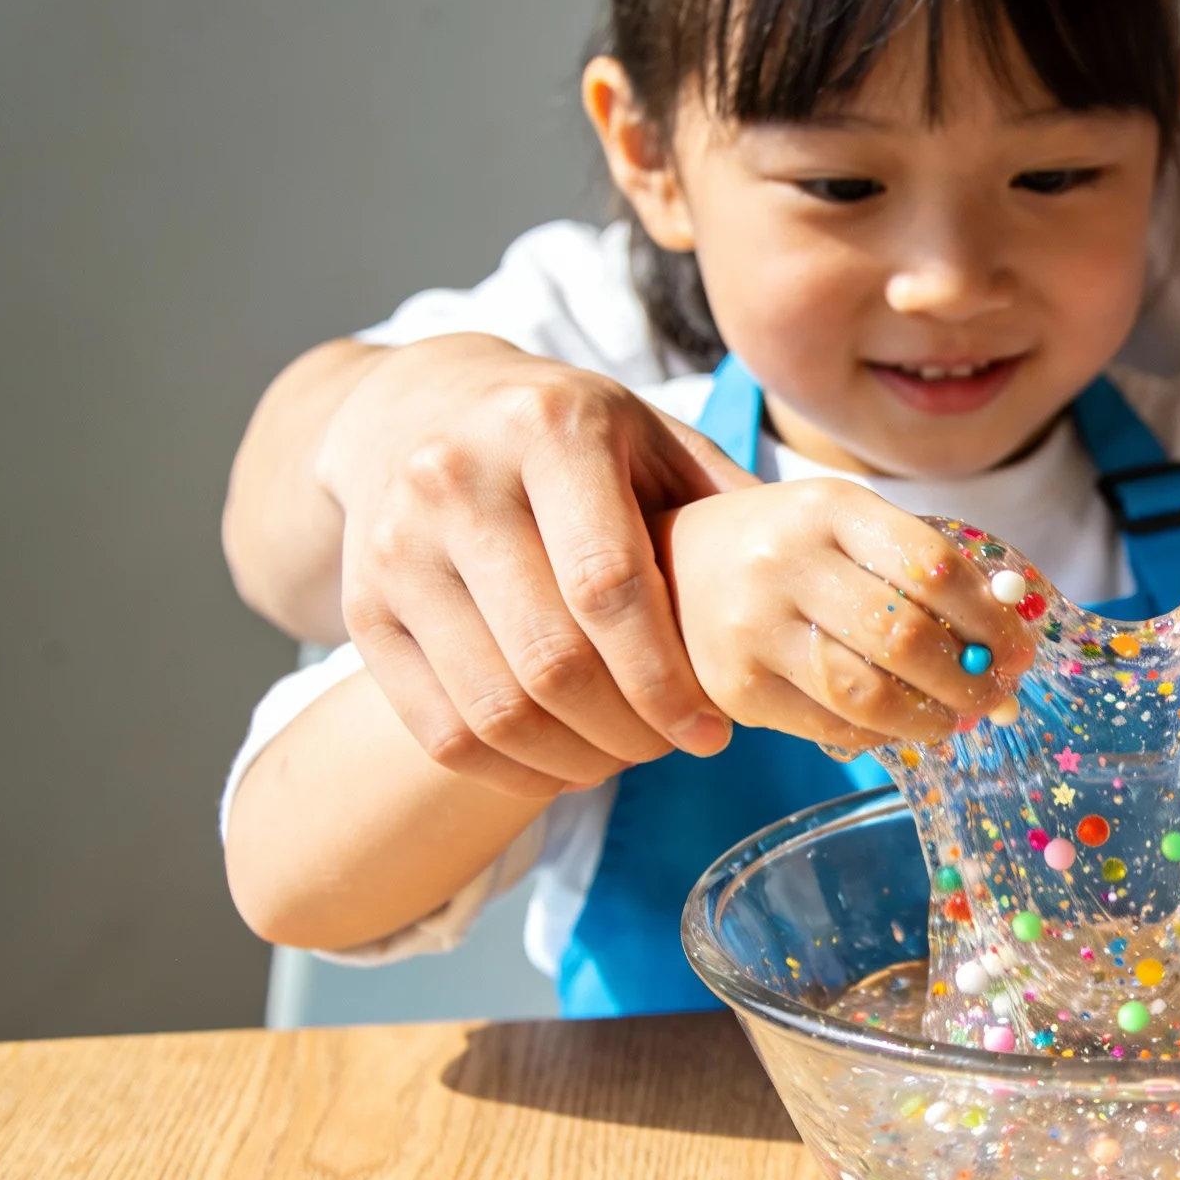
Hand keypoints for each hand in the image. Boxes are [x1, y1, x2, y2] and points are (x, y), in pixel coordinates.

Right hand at [316, 335, 748, 796]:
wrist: (413, 407)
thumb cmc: (565, 434)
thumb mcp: (648, 435)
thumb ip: (726, 501)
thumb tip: (819, 584)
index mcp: (550, 428)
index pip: (610, 584)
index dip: (668, 678)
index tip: (714, 730)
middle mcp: (456, 480)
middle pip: (552, 660)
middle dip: (630, 731)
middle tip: (675, 749)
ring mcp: (395, 547)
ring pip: (493, 707)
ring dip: (576, 760)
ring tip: (628, 757)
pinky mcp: (360, 608)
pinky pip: (439, 730)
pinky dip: (512, 772)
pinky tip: (566, 764)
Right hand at [664, 480, 1036, 746]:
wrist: (672, 565)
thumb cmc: (789, 549)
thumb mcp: (848, 526)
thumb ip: (922, 572)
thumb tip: (1010, 642)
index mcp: (829, 507)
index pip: (931, 565)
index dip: (989, 617)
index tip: (1020, 647)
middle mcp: (785, 561)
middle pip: (904, 636)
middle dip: (970, 676)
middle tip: (998, 693)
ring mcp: (752, 627)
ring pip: (868, 692)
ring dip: (933, 717)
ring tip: (956, 718)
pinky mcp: (734, 686)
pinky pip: (831, 727)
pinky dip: (883, 736)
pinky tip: (902, 727)